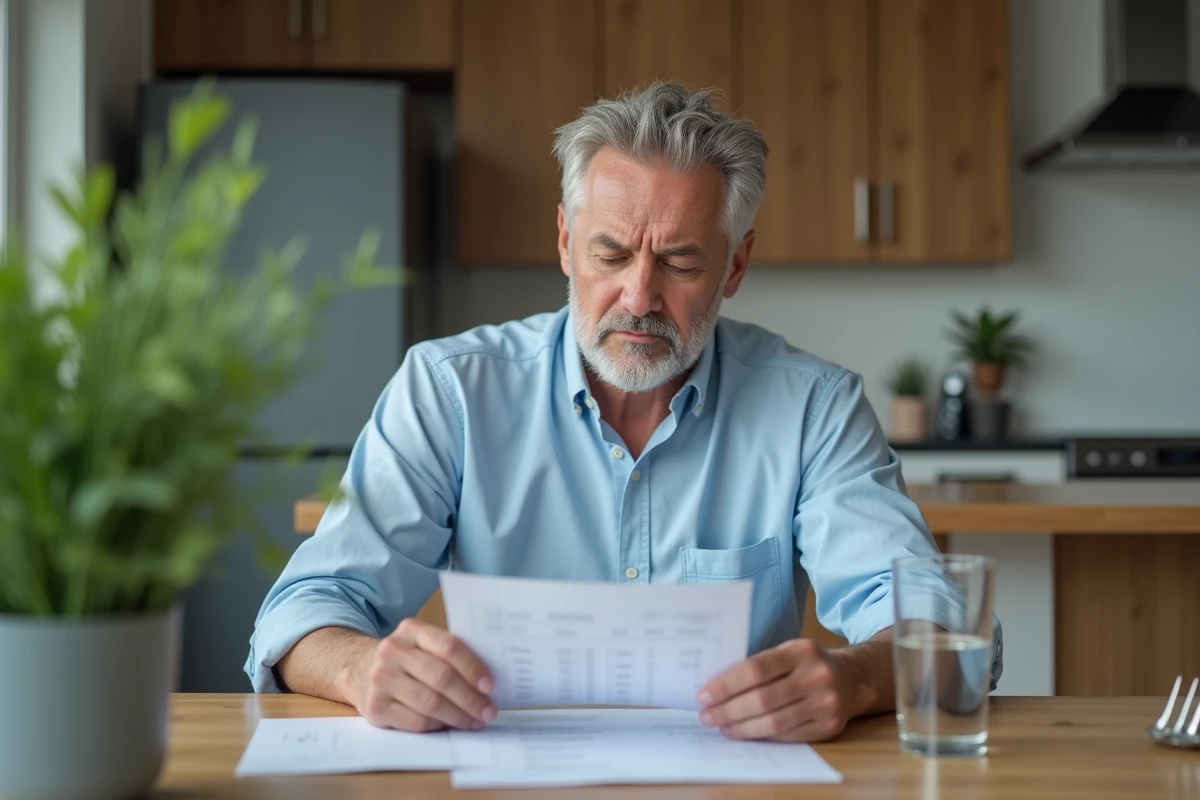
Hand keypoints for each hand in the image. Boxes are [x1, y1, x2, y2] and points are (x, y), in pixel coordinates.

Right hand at [340, 617, 497, 732]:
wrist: (358, 669)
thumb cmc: (404, 659)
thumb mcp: (421, 643)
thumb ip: (448, 653)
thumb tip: (486, 682)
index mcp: (411, 630)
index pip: (448, 646)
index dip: (472, 667)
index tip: (490, 686)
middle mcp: (392, 651)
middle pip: (441, 677)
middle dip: (470, 698)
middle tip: (488, 711)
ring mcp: (381, 680)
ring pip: (430, 703)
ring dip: (458, 716)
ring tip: (474, 721)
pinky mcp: (375, 708)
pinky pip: (416, 721)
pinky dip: (438, 726)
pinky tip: (449, 725)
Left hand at [696, 639, 850, 741]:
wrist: (852, 678)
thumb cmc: (807, 664)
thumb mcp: (788, 651)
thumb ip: (759, 664)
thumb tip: (716, 686)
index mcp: (801, 651)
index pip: (755, 669)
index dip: (726, 685)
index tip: (704, 695)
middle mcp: (817, 676)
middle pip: (762, 699)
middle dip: (728, 710)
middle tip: (707, 715)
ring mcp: (826, 703)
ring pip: (773, 722)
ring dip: (741, 728)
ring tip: (722, 727)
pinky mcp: (828, 727)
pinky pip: (787, 736)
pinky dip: (762, 736)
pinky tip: (746, 733)